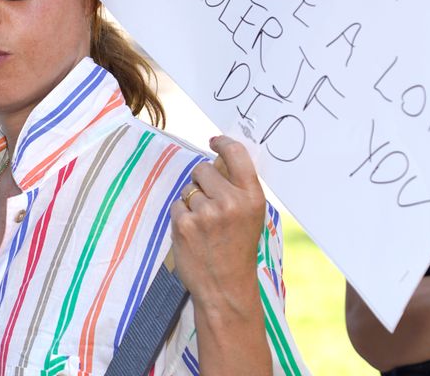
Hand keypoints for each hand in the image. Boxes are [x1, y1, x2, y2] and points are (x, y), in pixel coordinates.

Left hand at [170, 136, 266, 308]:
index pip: (236, 154)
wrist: (226, 288)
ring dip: (192, 202)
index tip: (215, 141)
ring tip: (205, 225)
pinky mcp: (184, 223)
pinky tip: (193, 233)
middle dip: (203, 181)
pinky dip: (182, 216)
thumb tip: (219, 156)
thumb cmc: (238, 250)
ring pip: (188, 188)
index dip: (223, 143)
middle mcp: (230, 202)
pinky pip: (177, 204)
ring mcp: (205, 213)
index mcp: (252, 197)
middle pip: (203, 168)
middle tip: (210, 204)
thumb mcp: (251, 217)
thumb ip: (238, 188)